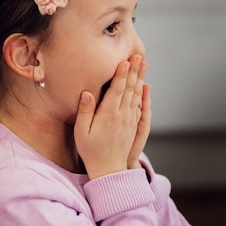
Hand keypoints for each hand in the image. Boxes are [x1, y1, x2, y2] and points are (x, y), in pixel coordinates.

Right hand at [74, 55, 146, 179]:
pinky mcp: (133, 126)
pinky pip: (140, 106)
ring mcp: (129, 120)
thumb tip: (87, 92)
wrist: (108, 169)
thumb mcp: (81, 132)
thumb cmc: (90, 150)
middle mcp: (122, 115)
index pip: (117, 90)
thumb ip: (84, 111)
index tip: (126, 60)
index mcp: (108, 115)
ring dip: (140, 78)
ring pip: (137, 95)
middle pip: (130, 89)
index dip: (122, 74)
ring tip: (143, 64)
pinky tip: (145, 86)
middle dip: (135, 71)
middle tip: (139, 55)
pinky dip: (144, 94)